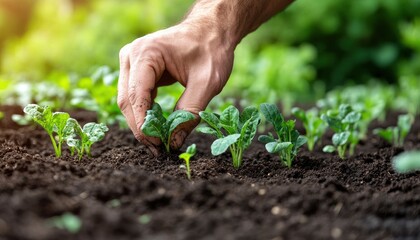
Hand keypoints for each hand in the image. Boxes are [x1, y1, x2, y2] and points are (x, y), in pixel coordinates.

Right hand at [117, 22, 234, 151]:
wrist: (212, 31)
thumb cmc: (211, 50)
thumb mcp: (207, 83)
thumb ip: (190, 113)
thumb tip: (173, 143)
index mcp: (146, 53)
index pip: (136, 95)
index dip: (144, 123)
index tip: (157, 144)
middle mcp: (132, 56)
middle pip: (127, 101)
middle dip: (141, 128)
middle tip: (158, 149)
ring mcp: (132, 63)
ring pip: (129, 102)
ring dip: (142, 124)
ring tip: (159, 143)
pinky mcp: (138, 71)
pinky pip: (137, 98)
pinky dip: (146, 114)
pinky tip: (158, 128)